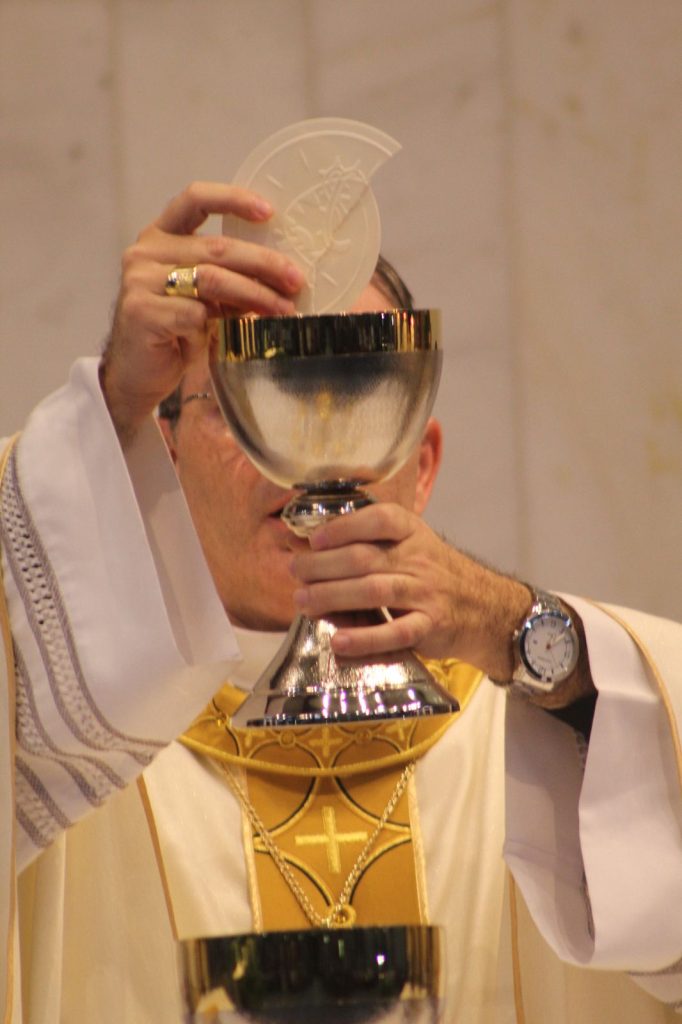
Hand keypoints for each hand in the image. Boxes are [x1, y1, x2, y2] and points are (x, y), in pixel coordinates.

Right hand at [100, 181, 304, 443]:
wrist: (136, 374)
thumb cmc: (175, 333)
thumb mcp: (205, 299)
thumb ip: (229, 280)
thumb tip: (283, 276)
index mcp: (161, 236)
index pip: (195, 200)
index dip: (233, 199)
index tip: (269, 211)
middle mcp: (146, 252)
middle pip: (216, 247)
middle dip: (263, 264)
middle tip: (295, 280)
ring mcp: (139, 280)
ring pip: (211, 279)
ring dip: (254, 295)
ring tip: (283, 310)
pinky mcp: (140, 312)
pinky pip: (194, 313)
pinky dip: (222, 324)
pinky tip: (240, 335)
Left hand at [290, 502, 531, 679]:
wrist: (484, 607)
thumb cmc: (432, 573)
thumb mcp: (409, 544)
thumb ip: (368, 541)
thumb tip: (307, 543)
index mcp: (412, 532)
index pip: (378, 519)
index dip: (343, 528)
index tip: (313, 539)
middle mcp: (418, 559)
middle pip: (364, 558)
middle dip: (322, 566)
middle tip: (295, 573)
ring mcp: (425, 593)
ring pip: (374, 591)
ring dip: (333, 596)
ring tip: (303, 602)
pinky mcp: (429, 626)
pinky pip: (395, 633)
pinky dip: (365, 638)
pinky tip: (338, 640)